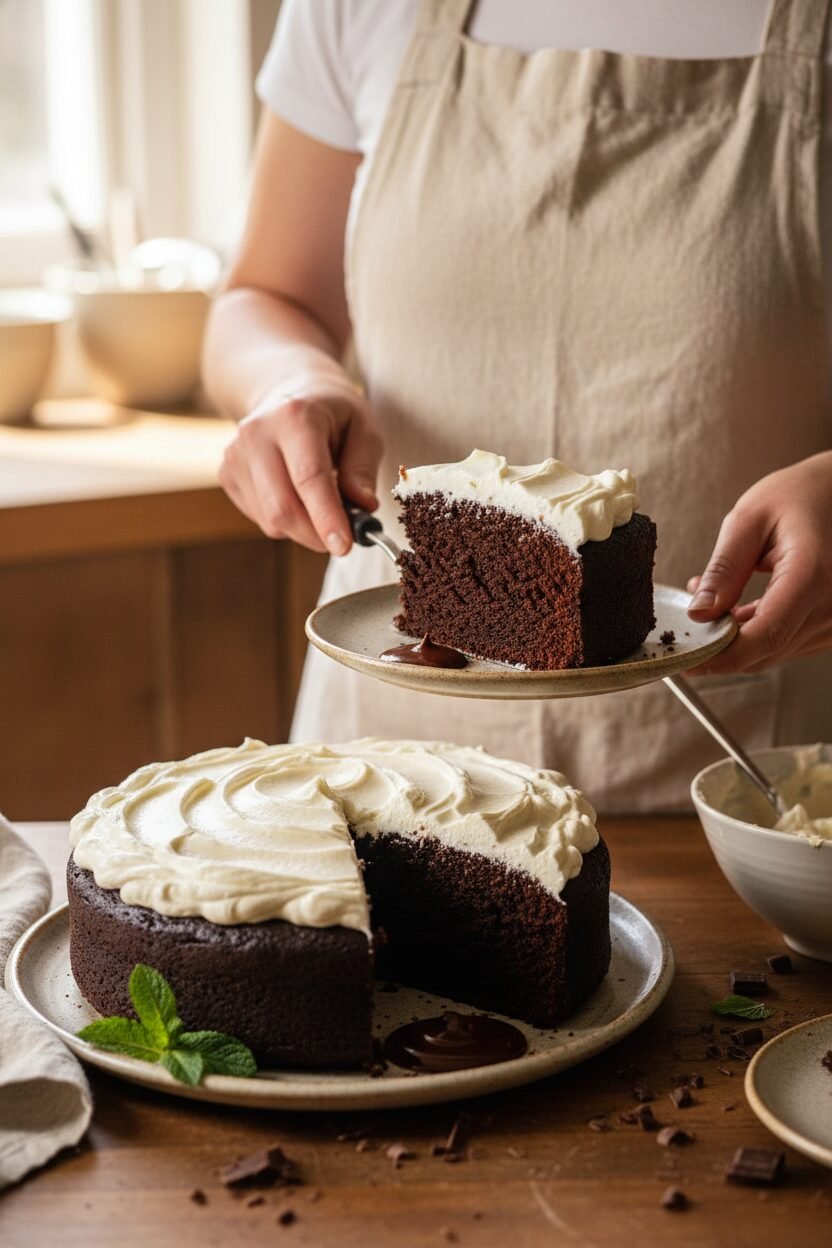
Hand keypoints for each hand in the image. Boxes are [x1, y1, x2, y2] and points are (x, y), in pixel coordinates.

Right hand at [219, 380, 382, 554]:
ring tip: (323, 507)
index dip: (327, 517)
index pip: (309, 478)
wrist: (289, 393)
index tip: (345, 546)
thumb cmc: (333, 415)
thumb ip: (363, 469)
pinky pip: (260, 518)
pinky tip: (297, 497)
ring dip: (304, 530)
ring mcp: (236, 455)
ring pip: (270, 520)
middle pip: (282, 507)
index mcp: (295, 417)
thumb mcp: (364, 429)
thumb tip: (363, 507)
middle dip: (316, 535)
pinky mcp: (227, 474)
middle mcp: (257, 434)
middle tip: (344, 541)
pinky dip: (286, 522)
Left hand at [686, 451, 831, 673]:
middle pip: (768, 651)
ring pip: (775, 652)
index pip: (766, 635)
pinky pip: (787, 642)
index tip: (688, 657)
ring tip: (713, 605)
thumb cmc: (797, 496)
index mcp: (812, 573)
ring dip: (737, 641)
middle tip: (685, 630)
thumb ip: (723, 570)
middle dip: (721, 649)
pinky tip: (736, 611)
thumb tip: (698, 614)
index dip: (722, 656)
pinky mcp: (830, 623)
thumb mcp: (748, 520)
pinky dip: (756, 634)